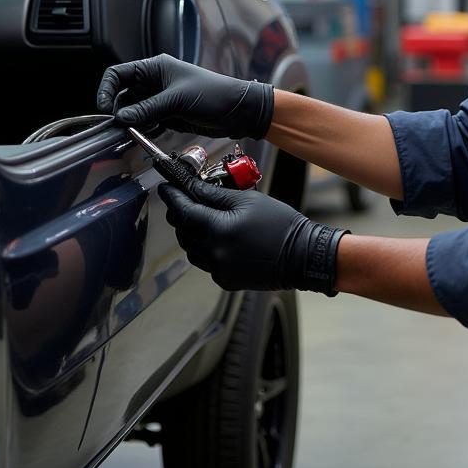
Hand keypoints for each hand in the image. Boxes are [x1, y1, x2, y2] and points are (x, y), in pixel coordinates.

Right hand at [97, 54, 273, 139]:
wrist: (238, 111)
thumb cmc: (214, 94)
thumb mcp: (177, 100)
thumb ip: (147, 109)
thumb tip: (121, 117)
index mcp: (155, 67)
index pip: (118, 73)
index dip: (106, 89)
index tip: (104, 108)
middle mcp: (154, 81)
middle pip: (123, 94)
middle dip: (118, 110)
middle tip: (118, 127)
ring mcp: (160, 99)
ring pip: (133, 110)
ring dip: (130, 122)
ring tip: (130, 133)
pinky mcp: (167, 115)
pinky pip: (145, 121)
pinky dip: (141, 128)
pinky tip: (143, 135)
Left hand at [159, 180, 347, 294]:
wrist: (302, 256)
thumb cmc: (279, 224)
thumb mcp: (248, 200)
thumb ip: (215, 194)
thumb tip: (192, 186)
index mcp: (218, 230)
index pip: (183, 210)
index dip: (172, 197)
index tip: (165, 187)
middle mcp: (214, 253)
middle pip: (183, 231)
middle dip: (183, 214)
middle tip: (188, 199)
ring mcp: (219, 270)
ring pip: (192, 249)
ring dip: (193, 233)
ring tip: (207, 219)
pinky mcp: (225, 280)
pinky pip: (206, 262)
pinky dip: (207, 249)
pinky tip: (221, 238)